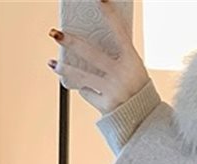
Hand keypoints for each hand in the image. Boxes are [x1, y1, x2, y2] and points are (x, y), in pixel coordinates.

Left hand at [47, 0, 150, 114]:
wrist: (144, 120)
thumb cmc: (136, 89)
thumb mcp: (133, 70)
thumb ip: (116, 57)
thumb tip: (87, 45)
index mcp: (132, 61)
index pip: (120, 33)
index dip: (110, 16)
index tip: (99, 0)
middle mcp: (121, 74)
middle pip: (91, 54)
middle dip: (71, 42)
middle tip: (55, 33)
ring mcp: (112, 90)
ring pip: (82, 76)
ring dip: (64, 69)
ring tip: (52, 62)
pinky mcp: (105, 105)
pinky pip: (87, 93)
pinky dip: (85, 90)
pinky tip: (86, 89)